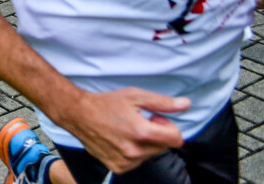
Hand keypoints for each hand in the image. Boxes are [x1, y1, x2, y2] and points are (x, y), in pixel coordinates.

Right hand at [64, 88, 188, 173]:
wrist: (78, 114)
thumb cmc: (105, 103)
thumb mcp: (134, 96)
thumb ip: (162, 103)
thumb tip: (185, 104)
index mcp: (141, 132)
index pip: (176, 139)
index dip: (168, 125)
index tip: (155, 118)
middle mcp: (135, 151)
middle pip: (164, 147)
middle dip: (157, 134)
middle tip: (140, 121)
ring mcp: (126, 161)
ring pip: (150, 154)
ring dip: (145, 144)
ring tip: (128, 130)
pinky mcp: (118, 167)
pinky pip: (137, 161)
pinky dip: (134, 151)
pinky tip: (121, 139)